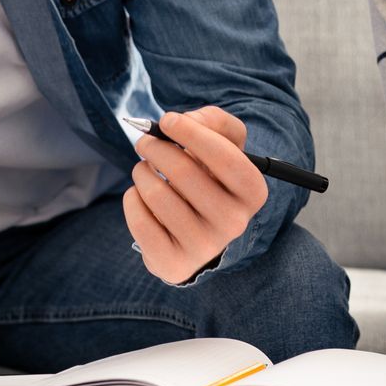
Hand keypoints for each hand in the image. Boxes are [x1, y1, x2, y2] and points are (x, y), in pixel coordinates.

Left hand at [121, 107, 268, 284]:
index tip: (166, 120)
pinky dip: (132, 200)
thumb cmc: (211, 179)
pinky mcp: (174, 264)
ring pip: (156, 194)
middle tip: (145, 142)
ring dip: (141, 172)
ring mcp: (204, 247)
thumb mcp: (226, 145)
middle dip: (155, 147)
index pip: (225, 157)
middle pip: (183, 171)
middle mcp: (234, 223)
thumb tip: (185, 120)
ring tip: (145, 171)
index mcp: (253, 192)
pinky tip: (142, 198)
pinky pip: (139, 220)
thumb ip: (214, 121)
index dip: (191, 133)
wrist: (199, 233)